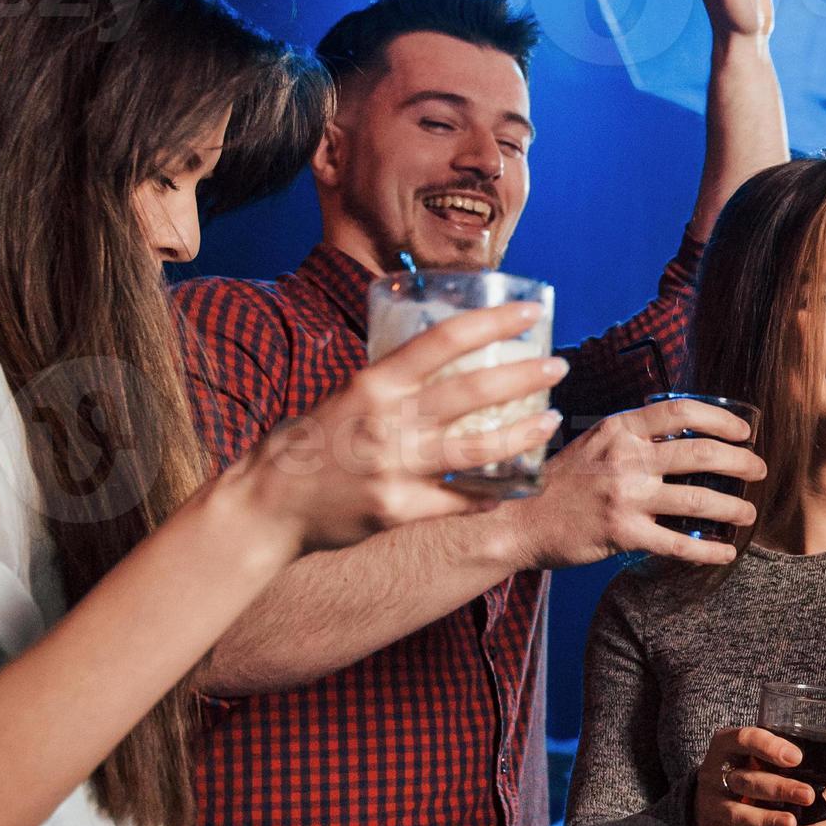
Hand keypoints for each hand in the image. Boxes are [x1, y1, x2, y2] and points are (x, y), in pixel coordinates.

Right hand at [226, 302, 566, 553]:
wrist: (268, 505)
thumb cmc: (309, 443)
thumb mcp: (346, 395)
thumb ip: (394, 384)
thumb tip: (445, 362)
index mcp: (373, 383)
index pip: (444, 340)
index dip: (494, 322)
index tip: (531, 313)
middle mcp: (387, 423)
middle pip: (472, 392)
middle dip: (524, 376)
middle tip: (558, 366)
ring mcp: (394, 470)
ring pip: (477, 450)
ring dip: (522, 435)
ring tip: (551, 421)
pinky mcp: (398, 512)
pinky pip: (460, 501)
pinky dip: (492, 493)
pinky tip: (517, 484)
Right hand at [494, 398, 763, 570]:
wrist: (518, 520)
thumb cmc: (560, 483)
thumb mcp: (593, 443)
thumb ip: (632, 436)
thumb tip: (684, 434)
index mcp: (619, 428)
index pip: (682, 412)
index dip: (722, 419)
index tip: (745, 431)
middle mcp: (625, 458)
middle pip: (700, 452)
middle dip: (741, 461)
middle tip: (759, 470)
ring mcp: (625, 496)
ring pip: (697, 498)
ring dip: (733, 506)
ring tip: (749, 512)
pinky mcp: (622, 533)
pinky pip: (678, 544)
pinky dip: (708, 550)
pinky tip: (726, 552)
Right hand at [691, 724, 810, 825]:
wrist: (707, 794)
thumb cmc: (743, 768)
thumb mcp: (752, 752)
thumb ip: (776, 753)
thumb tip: (823, 761)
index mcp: (725, 746)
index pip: (745, 739)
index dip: (769, 747)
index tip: (798, 758)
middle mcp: (714, 775)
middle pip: (746, 781)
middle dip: (779, 789)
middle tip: (808, 795)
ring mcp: (710, 804)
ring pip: (737, 813)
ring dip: (765, 819)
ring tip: (791, 824)